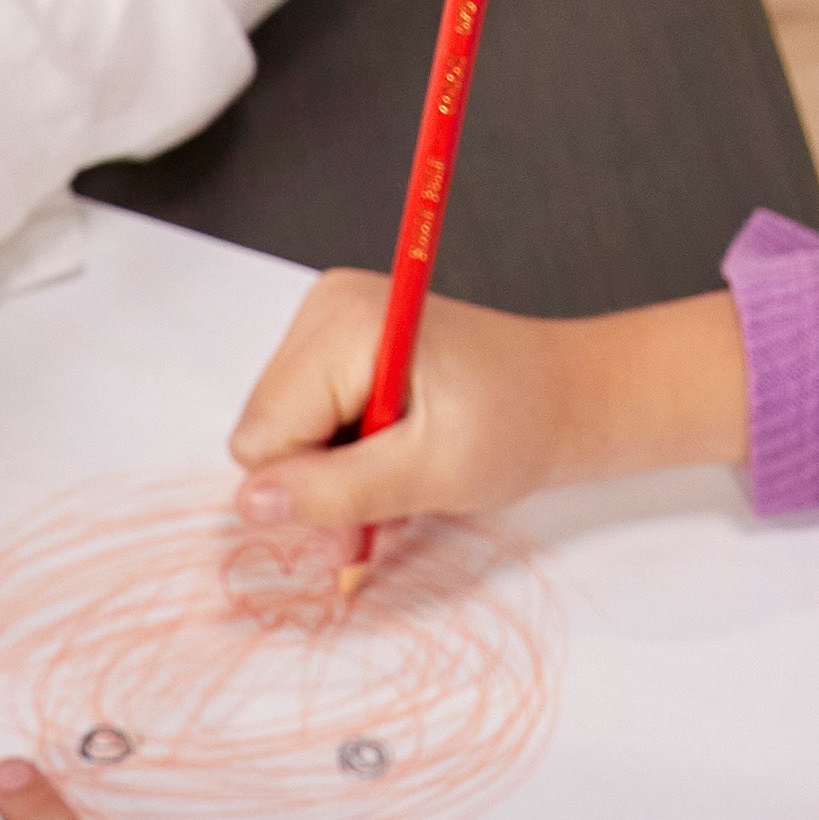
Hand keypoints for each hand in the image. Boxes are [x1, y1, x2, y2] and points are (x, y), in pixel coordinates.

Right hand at [232, 277, 748, 541]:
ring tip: (397, 478)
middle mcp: (326, 309)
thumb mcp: (429, 474)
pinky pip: (302, 419)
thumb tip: (251, 504)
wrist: (567, 396)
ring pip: (279, 433)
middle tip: (382, 508)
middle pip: (263, 432)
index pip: (262, 436)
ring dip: (332, 475)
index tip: (365, 510)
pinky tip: (389, 457)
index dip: (309, 487)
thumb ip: (336, 491)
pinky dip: (341, 454)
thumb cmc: (517, 424)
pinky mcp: (336, 342)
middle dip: (318, 484)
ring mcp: (328, 322)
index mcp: (345, 325)